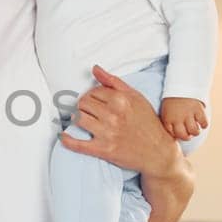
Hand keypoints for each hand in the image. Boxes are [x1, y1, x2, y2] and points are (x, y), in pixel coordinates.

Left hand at [59, 65, 182, 178]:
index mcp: (120, 100)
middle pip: (82, 103)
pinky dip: (67, 140)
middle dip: (82, 106)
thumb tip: (95, 69)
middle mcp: (113, 115)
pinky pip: (78, 144)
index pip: (92, 91)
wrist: (158, 152)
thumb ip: (114, 82)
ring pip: (78, 119)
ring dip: (76, 119)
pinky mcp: (103, 150)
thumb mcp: (136, 97)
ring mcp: (107, 133)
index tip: (94, 102)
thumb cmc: (148, 123)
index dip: (91, 95)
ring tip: (82, 120)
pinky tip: (63, 136)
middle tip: (88, 111)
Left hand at [160, 97, 208, 140]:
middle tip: (189, 134)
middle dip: (187, 137)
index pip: (174, 135)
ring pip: (195, 131)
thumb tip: (175, 137)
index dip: (179, 136)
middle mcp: (178, 118)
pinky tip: (201, 122)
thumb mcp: (166, 112)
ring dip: (196, 132)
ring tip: (195, 128)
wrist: (180, 86)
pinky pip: (204, 123)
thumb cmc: (172, 102)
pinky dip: (204, 125)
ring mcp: (188, 114)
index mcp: (168, 119)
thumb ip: (169, 124)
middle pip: (184, 136)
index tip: (181, 133)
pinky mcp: (198, 110)